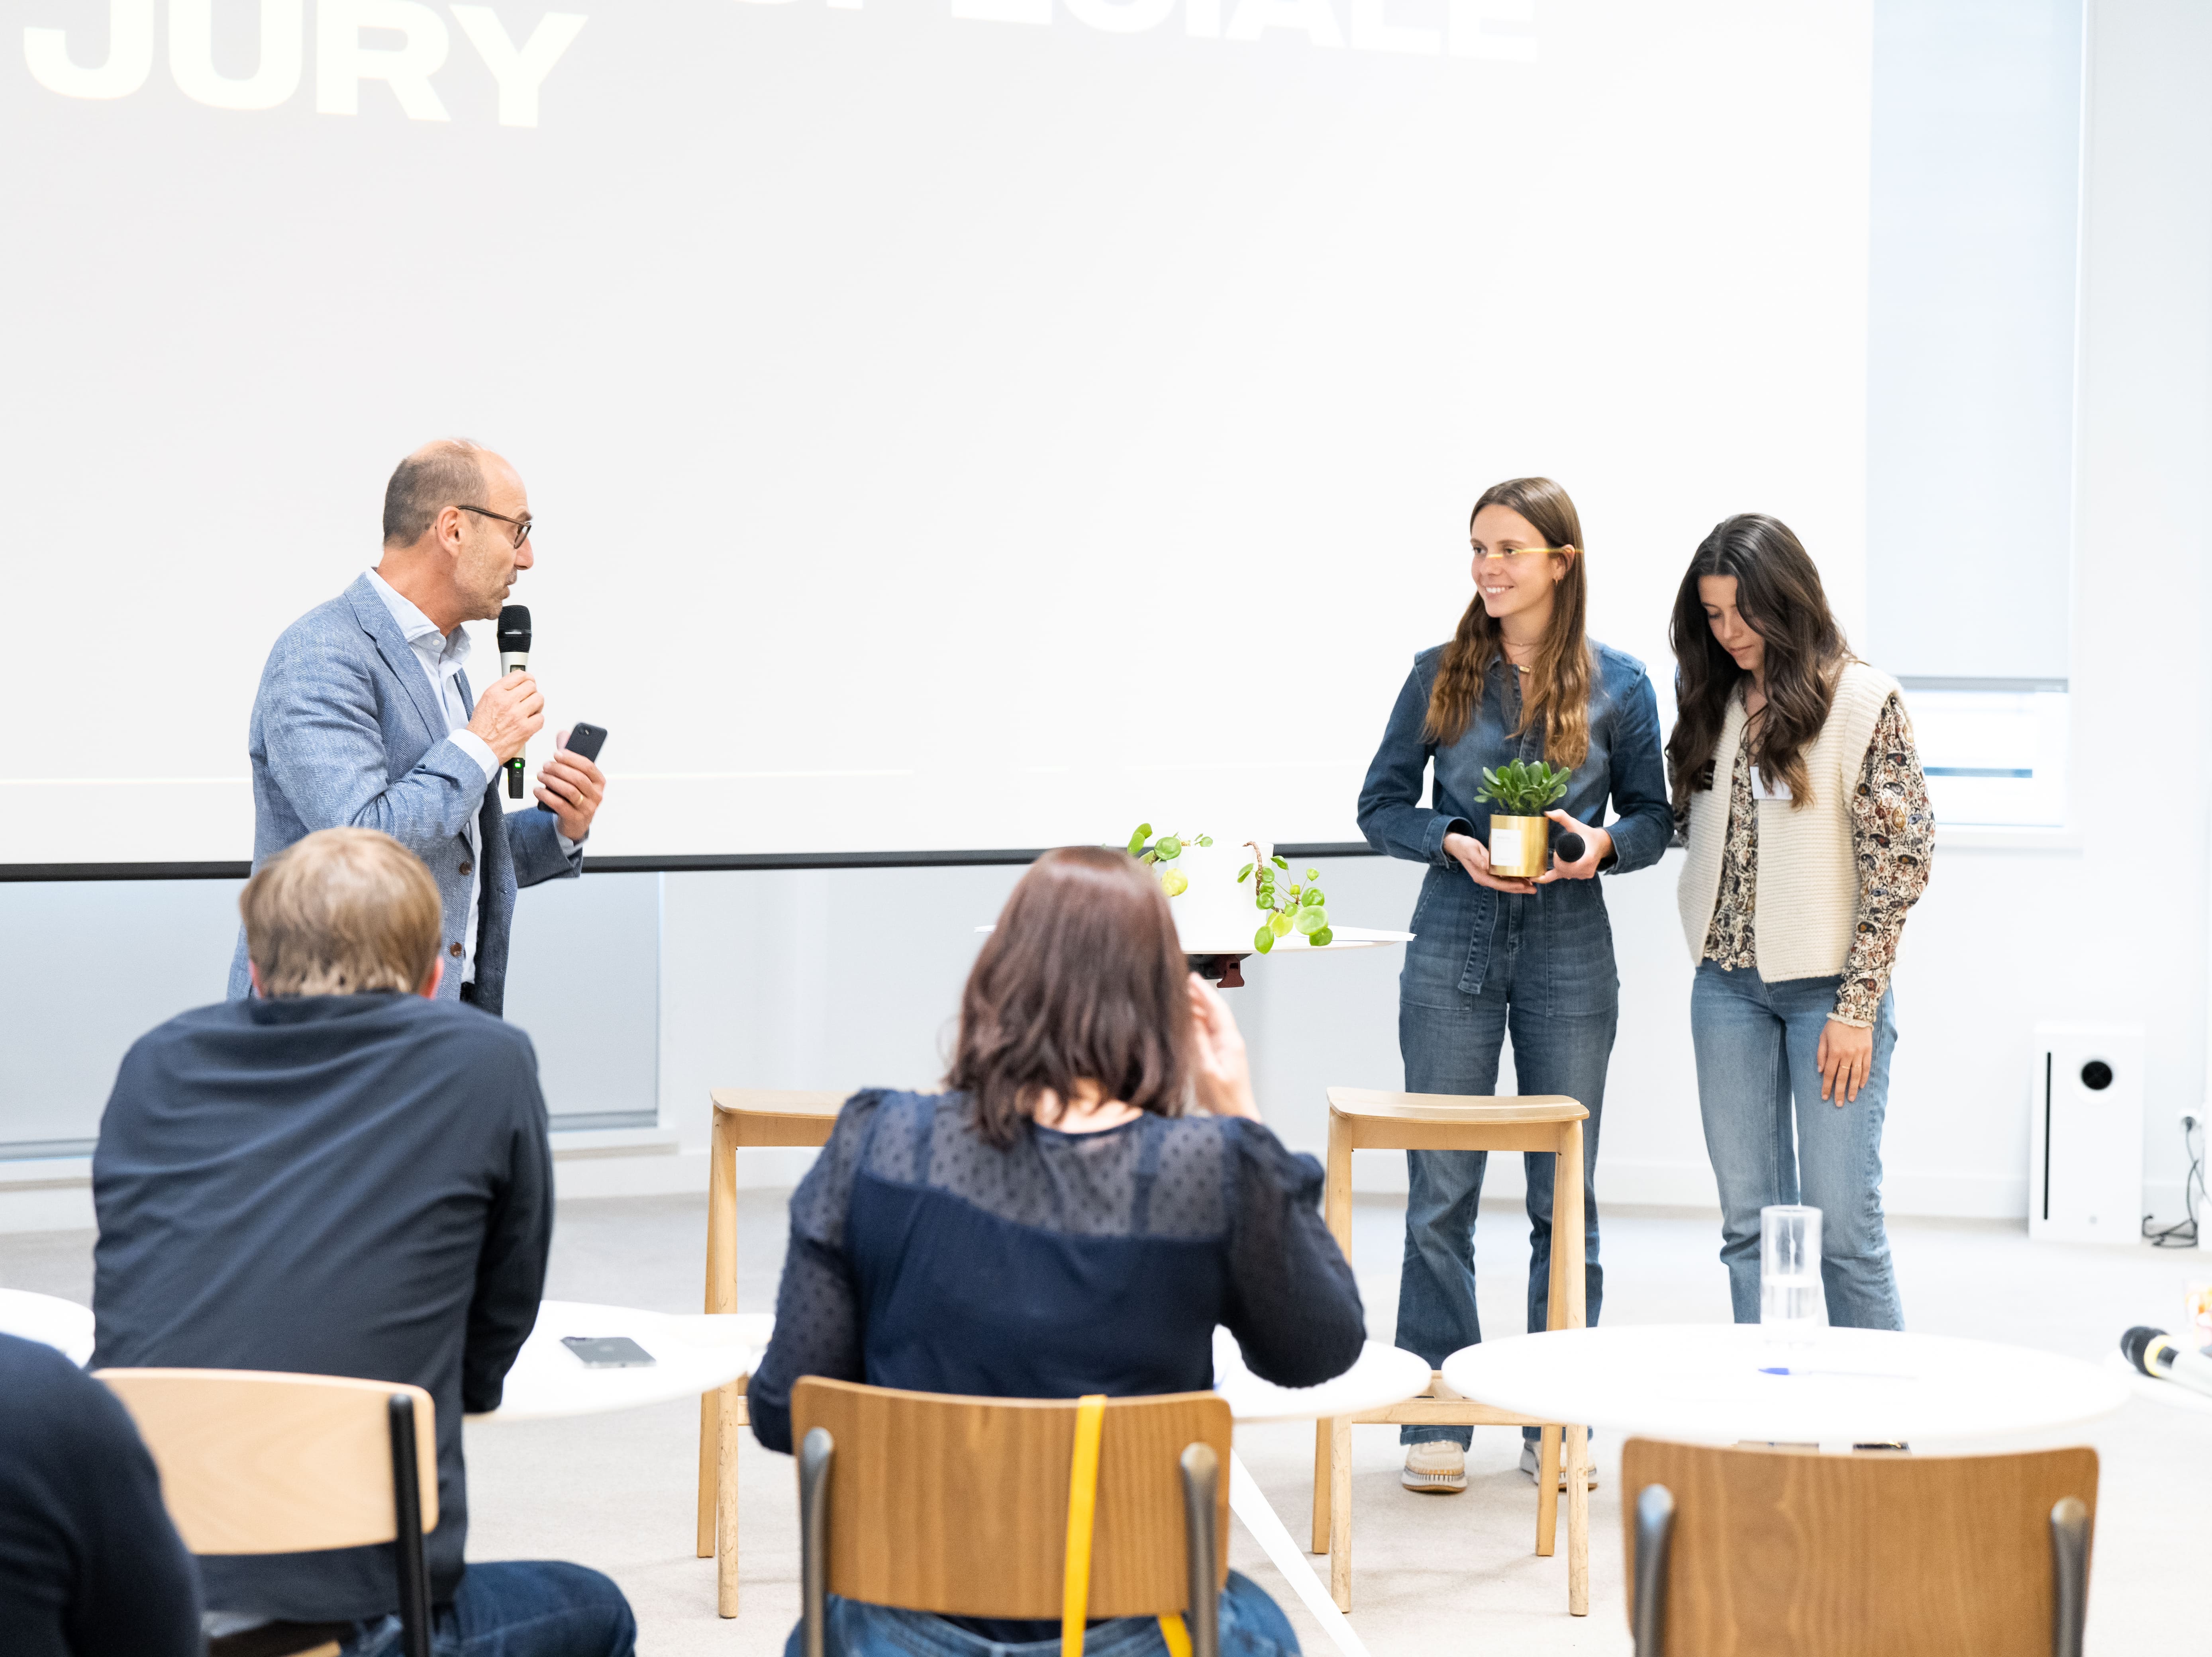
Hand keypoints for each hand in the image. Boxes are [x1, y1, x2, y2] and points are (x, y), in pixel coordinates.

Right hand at [467, 671, 543, 763]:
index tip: (529, 681)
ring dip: (536, 705)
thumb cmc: (481, 728)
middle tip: (528, 700)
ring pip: (539, 699)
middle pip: (531, 686)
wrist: (479, 748)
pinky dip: (537, 721)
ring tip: (529, 712)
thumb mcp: (486, 701)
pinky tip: (528, 723)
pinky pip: (541, 718)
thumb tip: (518, 686)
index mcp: (495, 692)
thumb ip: (502, 691)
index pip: (519, 675)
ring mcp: (517, 715)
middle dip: (531, 693)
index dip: (527, 678)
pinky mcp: (526, 728)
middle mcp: (506, 701)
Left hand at [533, 728, 605, 841]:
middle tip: (545, 766)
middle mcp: (596, 795)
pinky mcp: (575, 818)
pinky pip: (560, 805)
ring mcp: (587, 808)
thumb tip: (563, 735)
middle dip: (559, 770)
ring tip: (541, 776)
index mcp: (599, 781)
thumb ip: (570, 756)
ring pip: (569, 791)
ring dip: (552, 781)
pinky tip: (538, 790)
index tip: (557, 753)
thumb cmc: (576, 795)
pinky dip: (546, 796)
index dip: (572, 758)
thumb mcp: (576, 776)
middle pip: (577, 778)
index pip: (588, 766)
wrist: (575, 823)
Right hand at [1187, 974, 1260, 1120]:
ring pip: (1210, 1021)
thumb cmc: (1225, 1100)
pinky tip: (1187, 1022)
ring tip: (1181, 997)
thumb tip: (1191, 1018)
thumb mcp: (1207, 1070)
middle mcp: (1230, 1041)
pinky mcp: (1221, 1056)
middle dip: (1198, 996)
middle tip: (1181, 983)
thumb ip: (1198, 1043)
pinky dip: (1197, 1023)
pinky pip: (1208, 1033)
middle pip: (1213, 1011)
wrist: (1238, 1118)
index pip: (1216, 1008)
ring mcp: (1226, 1048)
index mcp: (1229, 1041)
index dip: (1203, 991)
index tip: (1191, 978)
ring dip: (1196, 1008)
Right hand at [1442, 829, 1534, 894]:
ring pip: (1506, 884)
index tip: (1524, 886)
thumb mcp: (1470, 850)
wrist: (1457, 845)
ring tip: (1532, 886)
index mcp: (1481, 876)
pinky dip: (1514, 879)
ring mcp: (1488, 876)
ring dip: (1518, 885)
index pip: (1499, 884)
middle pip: (1505, 887)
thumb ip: (1478, 858)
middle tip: (1534, 890)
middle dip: (1519, 889)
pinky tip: (1523, 878)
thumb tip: (1485, 866)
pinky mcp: (1491, 871)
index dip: (1512, 886)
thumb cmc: (1464, 846)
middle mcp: (1485, 878)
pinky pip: (1504, 878)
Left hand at [1535, 809, 1612, 883]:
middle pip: (1563, 871)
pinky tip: (1545, 875)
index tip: (1556, 852)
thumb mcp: (1576, 825)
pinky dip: (1559, 874)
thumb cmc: (1589, 834)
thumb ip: (1562, 817)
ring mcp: (1585, 875)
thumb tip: (1548, 813)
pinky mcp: (1583, 876)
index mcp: (1587, 859)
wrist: (1602, 843)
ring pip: (1564, 875)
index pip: (1565, 866)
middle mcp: (1586, 870)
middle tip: (1557, 853)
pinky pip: (1567, 877)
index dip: (1557, 860)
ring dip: (1557, 868)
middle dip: (1556, 863)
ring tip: (1557, 858)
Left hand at [1817, 1019, 1874, 1103]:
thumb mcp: (1823, 1037)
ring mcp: (1859, 1053)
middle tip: (1838, 1104)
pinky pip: (1866, 1068)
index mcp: (1834, 1052)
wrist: (1854, 1012)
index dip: (1827, 1087)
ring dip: (1853, 1089)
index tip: (1825, 1097)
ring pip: (1856, 1075)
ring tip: (1851, 1099)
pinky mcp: (1868, 1051)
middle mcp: (1847, 1055)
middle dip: (1839, 1092)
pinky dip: (1864, 1078)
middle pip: (1842, 1078)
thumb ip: (1821, 1054)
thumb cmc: (1835, 1025)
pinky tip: (1861, 1086)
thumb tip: (1821, 1071)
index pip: (1829, 1074)